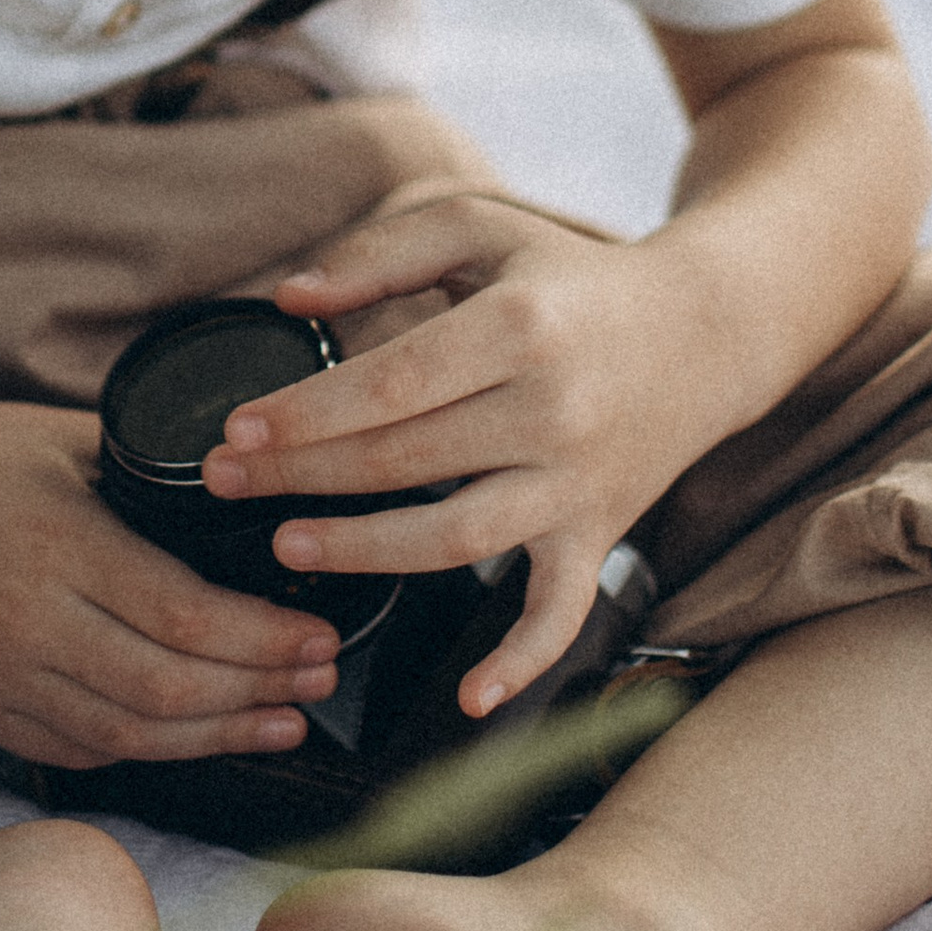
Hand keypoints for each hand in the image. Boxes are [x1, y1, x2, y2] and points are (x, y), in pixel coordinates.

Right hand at [0, 400, 343, 770]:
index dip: (266, 640)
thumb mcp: (58, 439)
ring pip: (129, 735)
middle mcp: (28, 623)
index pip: (186, 616)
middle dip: (260, 692)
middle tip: (321, 680)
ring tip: (280, 721)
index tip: (321, 634)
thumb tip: (248, 486)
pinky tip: (194, 733)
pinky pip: (77, 749)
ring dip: (217, 737)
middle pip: (169, 688)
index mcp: (57, 545)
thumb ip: (146, 469)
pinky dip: (146, 747)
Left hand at [198, 194, 732, 716]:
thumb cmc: (570, 278)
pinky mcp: (599, 533)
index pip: (392, 384)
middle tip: (224, 480)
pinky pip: (561, 612)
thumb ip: (380, 254)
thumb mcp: (482, 231)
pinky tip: (470, 698)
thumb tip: (287, 299)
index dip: (307, 413)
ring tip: (290, 544)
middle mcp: (553, 410)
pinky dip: (523, 662)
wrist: (706, 330)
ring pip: (461, 537)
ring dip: (368, 550)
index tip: (238, 428)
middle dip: (304, 474)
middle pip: (409, 458)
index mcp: (518, 327)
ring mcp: (578, 482)